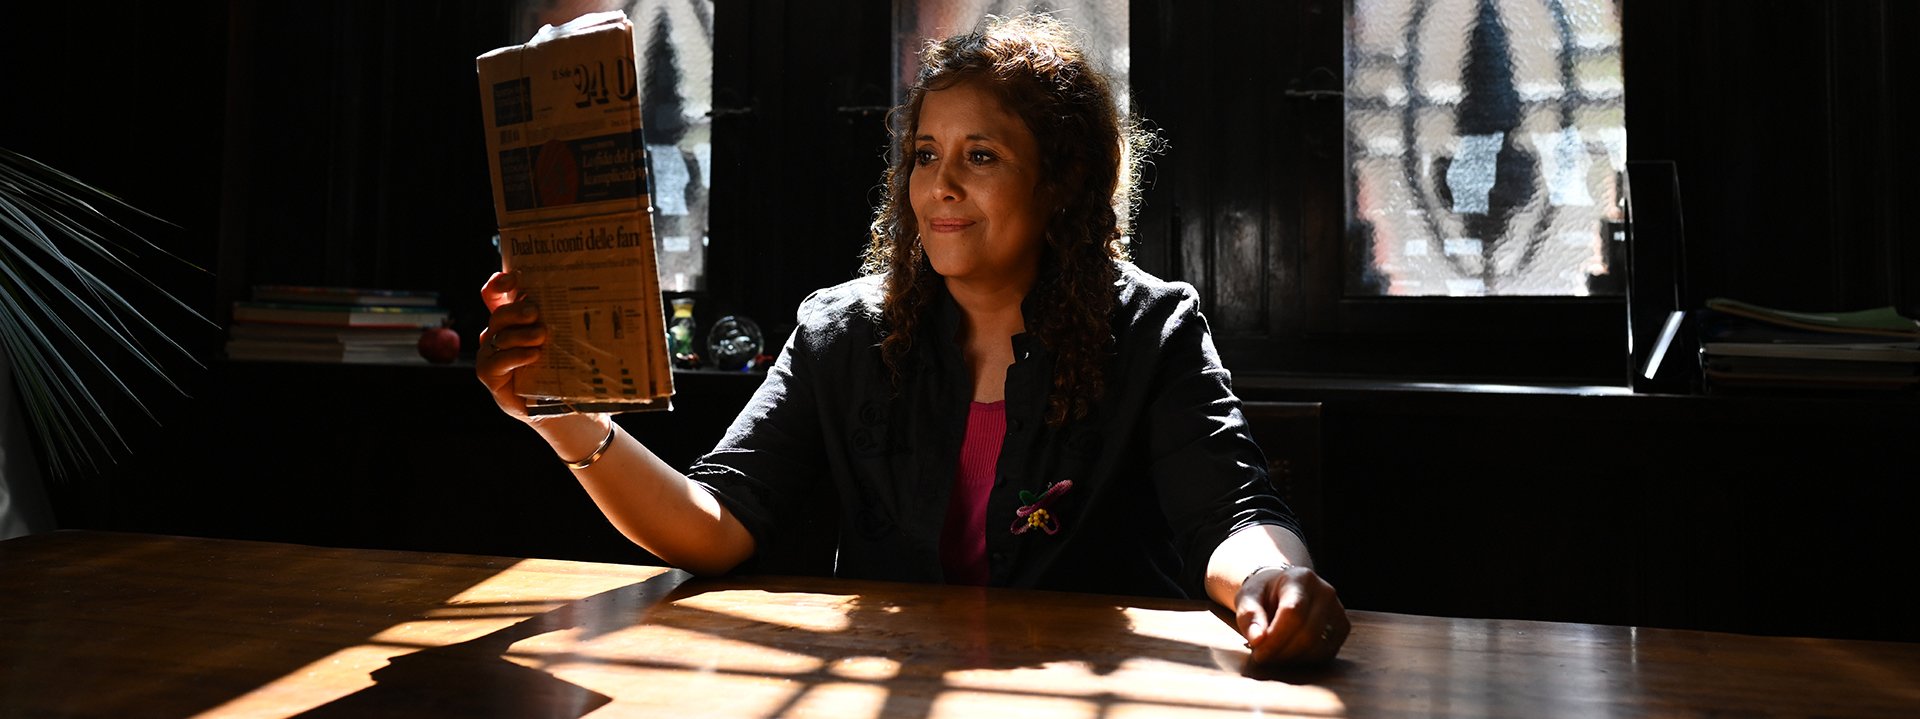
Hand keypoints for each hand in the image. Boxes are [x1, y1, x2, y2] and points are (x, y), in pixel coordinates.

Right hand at [476, 271, 549, 424]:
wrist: (558, 405)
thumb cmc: (560, 368)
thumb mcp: (562, 340)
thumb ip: (562, 321)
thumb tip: (584, 297)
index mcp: (512, 320)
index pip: (496, 294)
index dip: (500, 283)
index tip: (514, 279)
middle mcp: (498, 333)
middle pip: (499, 313)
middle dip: (516, 310)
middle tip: (535, 312)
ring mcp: (491, 353)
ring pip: (500, 336)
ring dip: (521, 335)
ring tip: (541, 337)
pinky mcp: (490, 374)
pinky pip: (497, 361)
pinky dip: (516, 356)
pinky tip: (533, 355)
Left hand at [1235, 564, 1348, 665]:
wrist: (1282, 589)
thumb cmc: (1263, 594)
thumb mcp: (1247, 598)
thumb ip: (1249, 616)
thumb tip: (1258, 640)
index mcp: (1301, 578)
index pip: (1293, 612)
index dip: (1276, 637)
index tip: (1257, 652)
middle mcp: (1325, 592)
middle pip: (1308, 633)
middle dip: (1281, 652)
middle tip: (1262, 658)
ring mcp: (1338, 610)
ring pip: (1318, 646)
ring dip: (1292, 659)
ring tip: (1273, 655)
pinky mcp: (1342, 628)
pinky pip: (1326, 653)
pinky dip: (1305, 661)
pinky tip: (1288, 655)